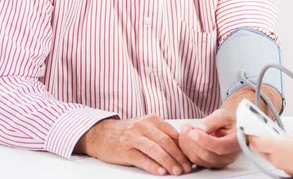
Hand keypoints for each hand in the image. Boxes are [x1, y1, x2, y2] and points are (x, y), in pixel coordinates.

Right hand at [75, 114, 191, 175]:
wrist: (100, 134)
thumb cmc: (127, 132)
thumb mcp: (145, 128)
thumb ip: (161, 134)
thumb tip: (182, 148)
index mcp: (152, 119)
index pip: (173, 134)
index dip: (184, 147)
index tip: (191, 158)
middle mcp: (143, 126)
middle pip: (166, 142)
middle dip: (179, 156)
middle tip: (186, 168)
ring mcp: (133, 137)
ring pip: (155, 150)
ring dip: (168, 162)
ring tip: (176, 172)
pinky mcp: (124, 149)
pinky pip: (141, 158)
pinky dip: (152, 166)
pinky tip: (161, 172)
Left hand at [178, 108, 240, 167]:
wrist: (230, 129)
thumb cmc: (228, 122)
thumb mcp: (223, 115)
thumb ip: (213, 121)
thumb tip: (200, 128)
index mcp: (236, 142)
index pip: (220, 147)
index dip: (205, 141)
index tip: (194, 131)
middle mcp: (228, 156)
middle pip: (207, 154)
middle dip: (192, 141)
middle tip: (186, 126)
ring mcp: (218, 162)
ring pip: (198, 158)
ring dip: (187, 144)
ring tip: (186, 129)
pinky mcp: (208, 164)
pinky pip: (193, 160)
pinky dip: (186, 149)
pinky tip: (186, 137)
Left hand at [249, 135, 292, 178]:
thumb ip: (291, 138)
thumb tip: (289, 139)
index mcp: (278, 148)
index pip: (256, 142)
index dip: (252, 135)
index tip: (250, 129)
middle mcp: (278, 160)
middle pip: (260, 151)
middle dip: (258, 142)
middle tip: (259, 133)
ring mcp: (283, 168)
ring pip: (270, 158)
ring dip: (269, 150)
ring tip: (275, 140)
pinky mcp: (290, 173)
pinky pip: (280, 163)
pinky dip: (280, 156)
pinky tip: (288, 151)